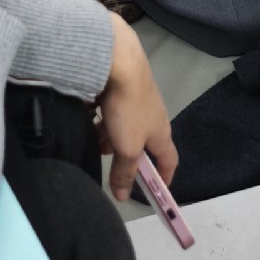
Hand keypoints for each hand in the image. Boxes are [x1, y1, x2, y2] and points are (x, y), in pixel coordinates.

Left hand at [95, 15, 176, 203]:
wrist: (119, 61)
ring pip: (125, 126)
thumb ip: (125, 172)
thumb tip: (124, 197)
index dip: (165, 177)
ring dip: (110, 135)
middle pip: (142, 143)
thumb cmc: (128, 108)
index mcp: (161, 133)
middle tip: (107, 157)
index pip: (169, 160)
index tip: (158, 190)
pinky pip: (115, 109)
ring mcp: (139, 99)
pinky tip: (90, 113)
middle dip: (125, 154)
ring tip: (93, 134)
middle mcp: (153, 116)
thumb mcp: (127, 147)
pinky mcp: (124, 86)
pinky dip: (104, 116)